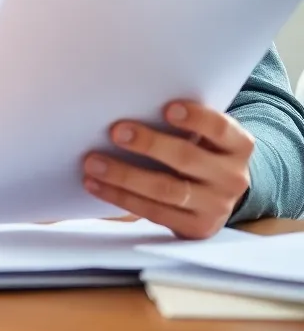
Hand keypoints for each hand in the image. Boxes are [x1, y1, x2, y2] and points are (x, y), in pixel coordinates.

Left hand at [82, 102, 253, 238]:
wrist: (219, 195)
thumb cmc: (200, 150)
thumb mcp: (204, 135)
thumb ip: (181, 123)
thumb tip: (129, 103)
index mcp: (237, 146)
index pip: (220, 129)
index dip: (196, 118)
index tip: (167, 108)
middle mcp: (232, 177)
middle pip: (187, 158)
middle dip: (149, 144)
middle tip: (115, 131)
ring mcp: (216, 206)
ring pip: (166, 190)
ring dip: (125, 175)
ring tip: (93, 162)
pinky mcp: (195, 228)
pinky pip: (153, 212)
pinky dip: (120, 197)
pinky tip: (94, 184)